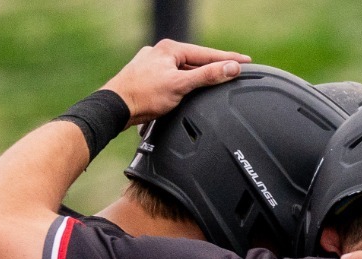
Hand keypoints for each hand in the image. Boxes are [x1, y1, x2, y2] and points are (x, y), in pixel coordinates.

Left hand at [103, 40, 250, 125]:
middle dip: (213, 67)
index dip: (228, 59)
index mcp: (170, 49)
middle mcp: (160, 53)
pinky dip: (183, 83)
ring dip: (197, 77)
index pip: (207, 54)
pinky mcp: (147, 78)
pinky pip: (172, 78)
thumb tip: (231, 68)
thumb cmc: (143, 96)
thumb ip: (207, 76)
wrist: (115, 108)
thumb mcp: (181, 85)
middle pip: (195, 61)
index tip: (246, 61)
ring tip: (213, 82)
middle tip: (234, 70)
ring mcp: (152, 65)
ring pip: (183, 70)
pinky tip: (186, 91)